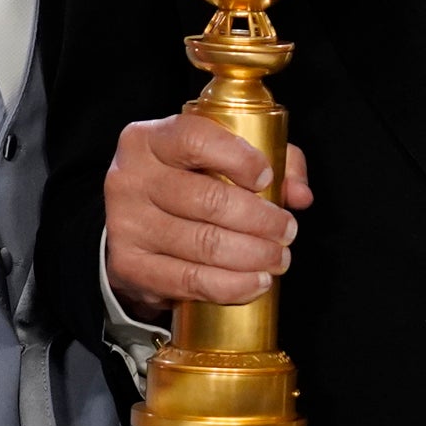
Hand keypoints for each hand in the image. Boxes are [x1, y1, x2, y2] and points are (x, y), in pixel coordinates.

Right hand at [102, 114, 312, 310]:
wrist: (133, 226)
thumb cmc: (187, 182)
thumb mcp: (221, 156)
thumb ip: (271, 159)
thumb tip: (300, 194)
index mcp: (149, 139)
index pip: (195, 139)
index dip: (239, 159)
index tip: (267, 178)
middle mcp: (129, 178)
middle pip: (207, 199)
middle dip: (261, 219)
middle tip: (287, 230)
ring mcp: (125, 224)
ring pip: (203, 243)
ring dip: (253, 255)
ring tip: (278, 258)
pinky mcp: (129, 267)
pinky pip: (190, 280)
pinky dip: (232, 286)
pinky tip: (257, 282)